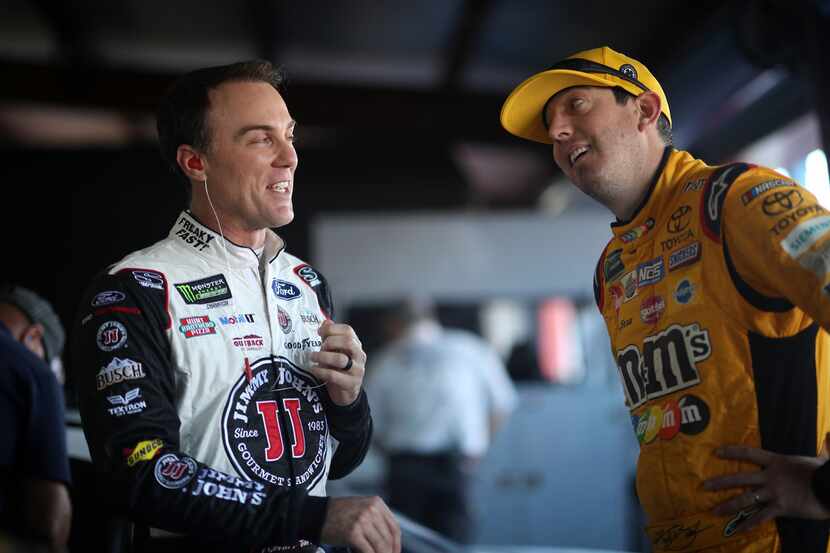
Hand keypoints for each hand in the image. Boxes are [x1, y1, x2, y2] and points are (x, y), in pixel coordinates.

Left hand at [309, 321, 365, 405]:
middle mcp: (359, 356)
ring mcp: (357, 370)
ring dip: (322, 357)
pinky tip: (314, 370)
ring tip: (312, 358)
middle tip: (319, 347)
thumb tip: (326, 321)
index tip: (319, 332)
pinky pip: (334, 375)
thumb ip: (331, 337)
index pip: (348, 331)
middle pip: (347, 342)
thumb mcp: (336, 351)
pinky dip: (321, 371)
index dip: (332, 329)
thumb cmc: (339, 369)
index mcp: (356, 345)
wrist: (346, 394)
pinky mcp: (351, 384)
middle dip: (330, 342)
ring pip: (340, 359)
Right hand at [320, 496, 400, 552]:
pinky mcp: (353, 533)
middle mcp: (371, 509)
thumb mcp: (361, 508)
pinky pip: (368, 551)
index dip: (397, 544)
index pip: (394, 527)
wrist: (316, 515)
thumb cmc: (338, 514)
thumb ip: (376, 519)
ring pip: (381, 545)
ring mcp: (362, 521)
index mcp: (376, 502)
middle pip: (388, 538)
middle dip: (389, 552)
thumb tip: (390, 541)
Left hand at [703, 445, 829, 533]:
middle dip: (720, 482)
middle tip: (704, 486)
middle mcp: (771, 476)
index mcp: (776, 462)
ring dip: (728, 505)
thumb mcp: (818, 458)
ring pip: (745, 499)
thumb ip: (819, 448)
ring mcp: (774, 492)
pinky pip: (761, 517)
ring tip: (714, 510)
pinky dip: (749, 524)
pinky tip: (738, 529)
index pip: (748, 454)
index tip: (716, 452)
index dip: (732, 452)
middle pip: (740, 478)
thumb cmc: (825, 472)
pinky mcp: (782, 508)